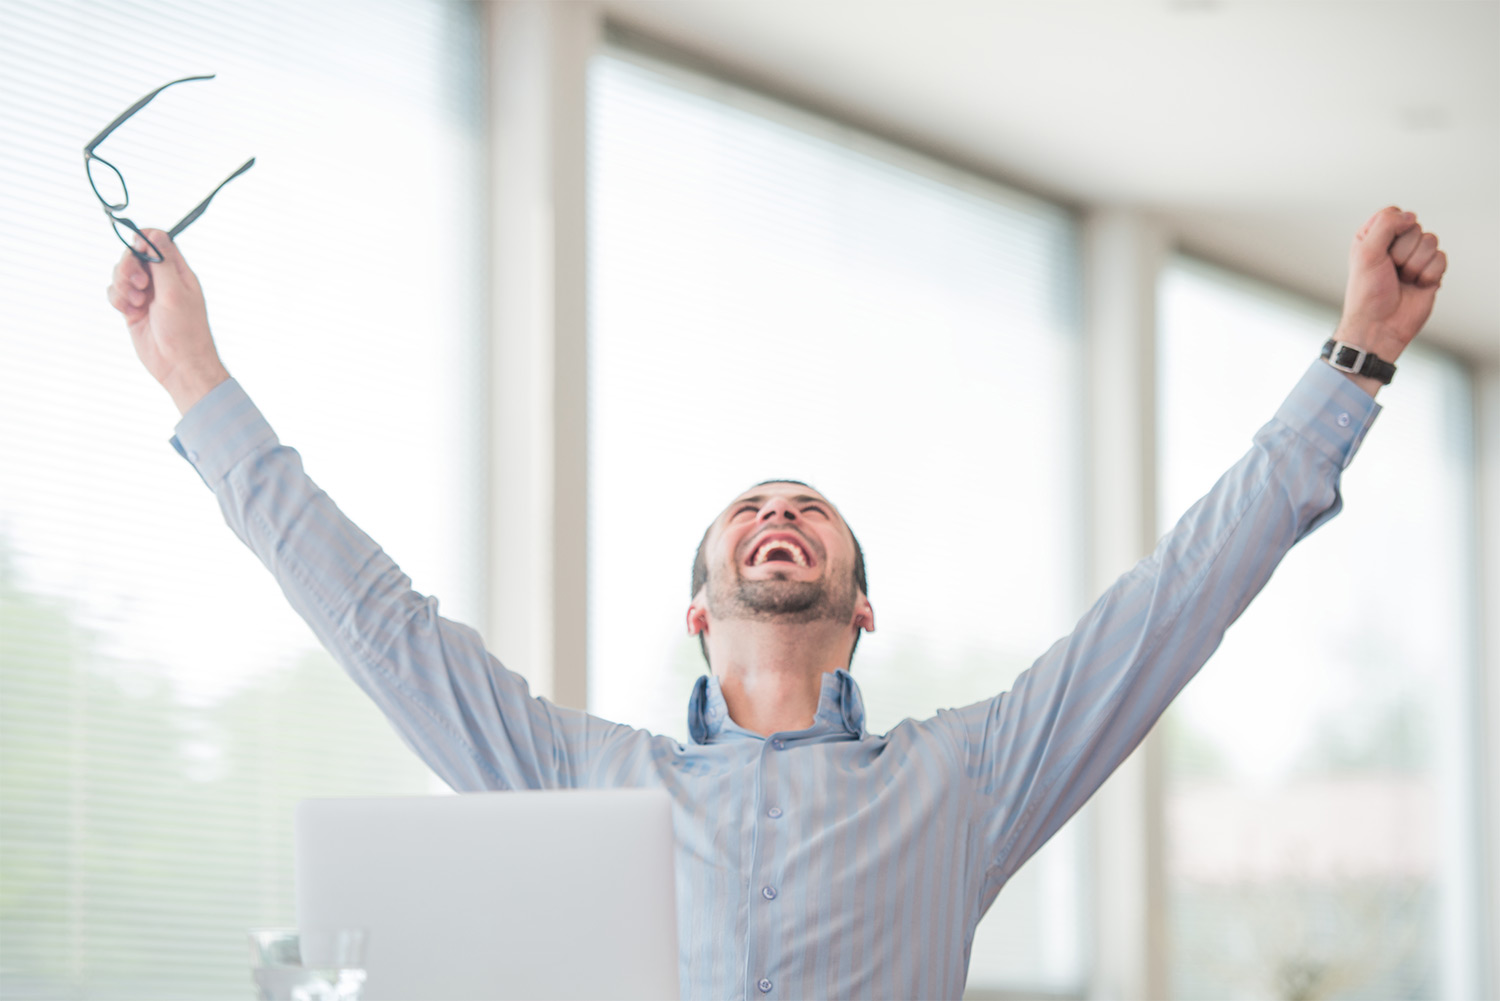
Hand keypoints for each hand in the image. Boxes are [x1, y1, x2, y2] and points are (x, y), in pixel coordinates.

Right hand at [106, 229, 228, 414]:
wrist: (179, 365)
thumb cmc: (185, 330)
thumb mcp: (175, 291)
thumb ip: (162, 262)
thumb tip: (153, 234)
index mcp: (178, 272)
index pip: (157, 242)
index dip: (143, 240)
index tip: (136, 249)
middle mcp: (161, 281)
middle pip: (133, 255)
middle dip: (128, 266)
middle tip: (138, 284)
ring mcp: (145, 295)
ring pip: (120, 274)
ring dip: (122, 285)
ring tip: (137, 303)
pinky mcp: (132, 310)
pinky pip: (115, 294)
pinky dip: (117, 300)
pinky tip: (129, 312)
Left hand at [1335, 206, 1446, 366]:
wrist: (1381, 325)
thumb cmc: (1367, 293)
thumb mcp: (1365, 253)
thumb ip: (1385, 225)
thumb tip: (1411, 216)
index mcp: (1373, 238)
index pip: (1393, 213)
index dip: (1392, 228)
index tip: (1381, 249)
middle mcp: (1394, 245)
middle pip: (1414, 226)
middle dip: (1403, 251)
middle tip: (1391, 270)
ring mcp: (1414, 258)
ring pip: (1430, 241)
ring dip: (1415, 264)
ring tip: (1403, 279)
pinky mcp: (1430, 271)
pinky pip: (1441, 258)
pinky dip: (1429, 274)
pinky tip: (1417, 285)